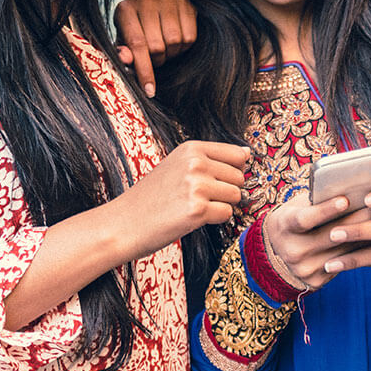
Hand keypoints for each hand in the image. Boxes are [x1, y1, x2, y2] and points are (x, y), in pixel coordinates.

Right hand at [111, 141, 249, 258]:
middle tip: (200, 198)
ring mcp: (197, 186)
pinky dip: (214, 220)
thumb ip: (210, 158)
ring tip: (195, 207)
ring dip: (221, 205)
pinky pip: (226, 214)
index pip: (237, 155)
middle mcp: (196, 163)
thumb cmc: (151, 197)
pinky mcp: (197, 211)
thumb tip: (247, 153)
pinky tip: (192, 218)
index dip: (233, 171)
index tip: (215, 181)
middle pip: (239, 177)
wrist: (123, 222)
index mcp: (191, 148)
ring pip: (236, 196)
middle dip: (226, 191)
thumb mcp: (176, 165)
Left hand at [114, 0, 196, 96]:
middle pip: (157, 46)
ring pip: (175, 41)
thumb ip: (124, 55)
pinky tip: (176, 40)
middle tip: (155, 59)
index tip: (150, 91)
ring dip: (171, 54)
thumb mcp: (125, 44)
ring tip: (165, 48)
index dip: (144, 70)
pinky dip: (185, 46)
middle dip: (157, 61)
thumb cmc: (136, 32)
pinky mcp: (184, 1)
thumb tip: (125, 59)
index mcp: (124, 10)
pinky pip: (190, 36)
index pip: (137, 44)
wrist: (154, 11)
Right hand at [263, 194, 370, 289]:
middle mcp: (293, 251)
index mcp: (284, 227)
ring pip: (345, 250)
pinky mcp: (317, 280)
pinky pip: (347, 263)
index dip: (325, 210)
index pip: (304, 219)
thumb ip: (318, 200)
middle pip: (332, 235)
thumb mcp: (297, 206)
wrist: (276, 252)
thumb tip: (354, 185)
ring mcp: (305, 268)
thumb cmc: (294, 218)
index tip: (345, 199)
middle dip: (362, 218)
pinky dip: (366, 249)